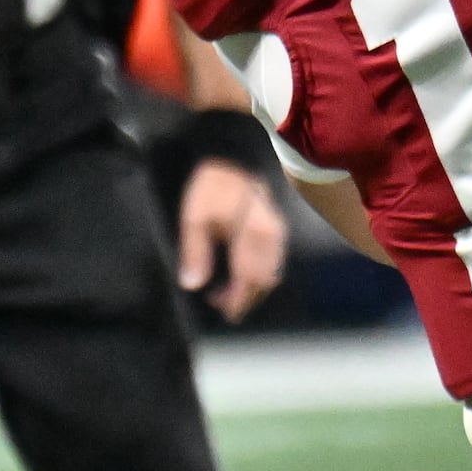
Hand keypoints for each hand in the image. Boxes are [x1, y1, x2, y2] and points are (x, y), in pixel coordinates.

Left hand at [175, 161, 288, 320]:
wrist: (232, 156)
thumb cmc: (211, 186)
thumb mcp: (195, 217)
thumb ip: (195, 252)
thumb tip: (193, 285)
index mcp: (253, 234)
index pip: (250, 280)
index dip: (239, 301)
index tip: (226, 315)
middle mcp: (272, 237)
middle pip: (265, 281)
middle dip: (246, 299)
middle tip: (224, 308)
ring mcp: (278, 232)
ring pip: (272, 272)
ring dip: (252, 288)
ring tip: (228, 293)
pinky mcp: (276, 229)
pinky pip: (273, 261)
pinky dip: (259, 274)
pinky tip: (241, 274)